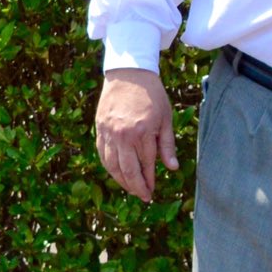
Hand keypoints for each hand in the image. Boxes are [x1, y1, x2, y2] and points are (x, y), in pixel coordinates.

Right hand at [95, 68, 177, 201]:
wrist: (128, 75)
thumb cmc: (152, 96)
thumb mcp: (166, 119)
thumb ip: (167, 145)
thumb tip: (173, 168)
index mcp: (142, 133)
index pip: (146, 165)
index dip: (149, 181)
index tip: (152, 192)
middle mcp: (122, 135)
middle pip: (127, 170)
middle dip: (136, 187)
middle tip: (143, 197)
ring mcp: (108, 133)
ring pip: (111, 165)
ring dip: (121, 180)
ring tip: (131, 189)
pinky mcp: (99, 129)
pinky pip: (102, 154)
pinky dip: (109, 167)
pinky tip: (117, 173)